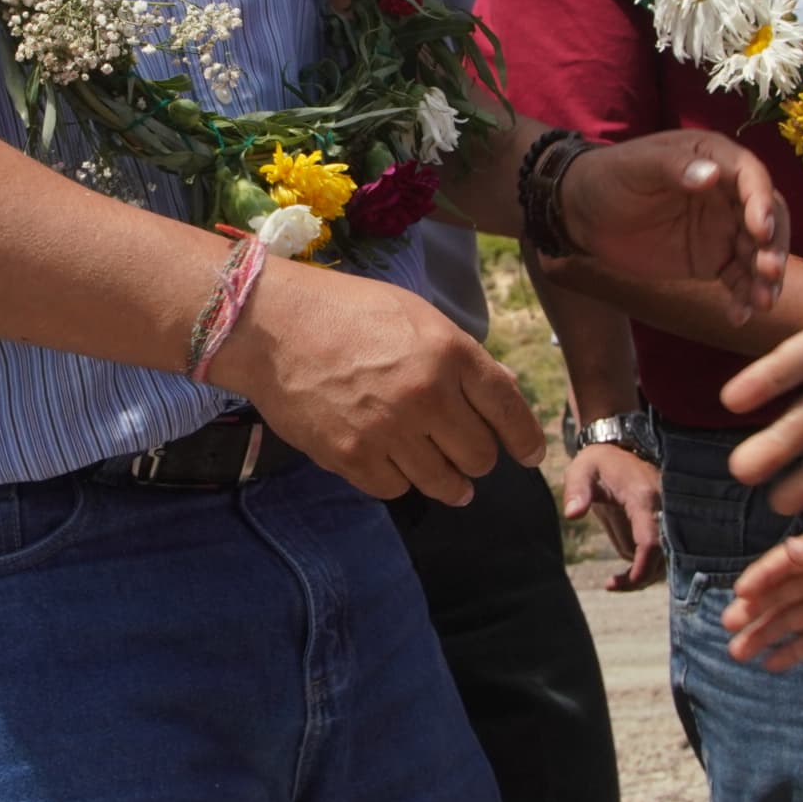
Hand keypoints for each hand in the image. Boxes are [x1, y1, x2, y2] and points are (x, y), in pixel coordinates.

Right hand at [207, 264, 544, 505]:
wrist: (272, 326)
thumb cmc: (347, 312)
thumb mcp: (416, 315)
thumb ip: (461, 355)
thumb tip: (504, 389)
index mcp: (449, 352)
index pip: (508, 409)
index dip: (526, 439)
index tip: (529, 456)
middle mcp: (426, 395)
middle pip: (480, 456)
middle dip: (478, 459)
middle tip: (466, 456)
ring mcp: (388, 430)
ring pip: (444, 483)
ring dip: (448, 482)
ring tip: (447, 480)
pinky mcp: (351, 456)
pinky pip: (396, 489)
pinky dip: (399, 480)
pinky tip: (393, 464)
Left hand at [557, 130, 788, 324]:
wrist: (584, 214)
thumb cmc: (610, 177)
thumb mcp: (636, 166)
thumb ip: (674, 167)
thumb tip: (711, 175)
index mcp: (716, 158)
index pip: (751, 178)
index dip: (761, 203)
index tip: (760, 230)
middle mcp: (730, 193)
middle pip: (768, 218)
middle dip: (773, 246)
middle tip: (769, 272)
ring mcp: (724, 228)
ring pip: (758, 252)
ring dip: (765, 277)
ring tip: (762, 302)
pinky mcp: (713, 259)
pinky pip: (738, 279)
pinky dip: (744, 296)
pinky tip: (740, 316)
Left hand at [561, 442, 664, 589]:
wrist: (621, 450)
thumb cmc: (598, 462)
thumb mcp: (582, 470)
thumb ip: (576, 490)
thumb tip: (572, 514)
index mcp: (644, 498)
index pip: (651, 541)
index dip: (641, 567)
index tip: (620, 583)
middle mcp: (665, 509)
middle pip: (664, 557)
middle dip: (641, 577)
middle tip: (612, 585)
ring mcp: (668, 518)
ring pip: (664, 560)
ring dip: (641, 574)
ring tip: (613, 581)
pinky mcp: (665, 526)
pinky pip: (660, 556)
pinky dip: (644, 569)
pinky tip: (621, 577)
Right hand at [722, 524, 802, 669]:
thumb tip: (788, 549)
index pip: (782, 564)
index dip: (760, 577)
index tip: (740, 593)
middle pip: (778, 594)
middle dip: (752, 609)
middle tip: (728, 626)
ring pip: (788, 621)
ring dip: (763, 634)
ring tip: (739, 653)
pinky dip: (789, 653)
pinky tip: (769, 664)